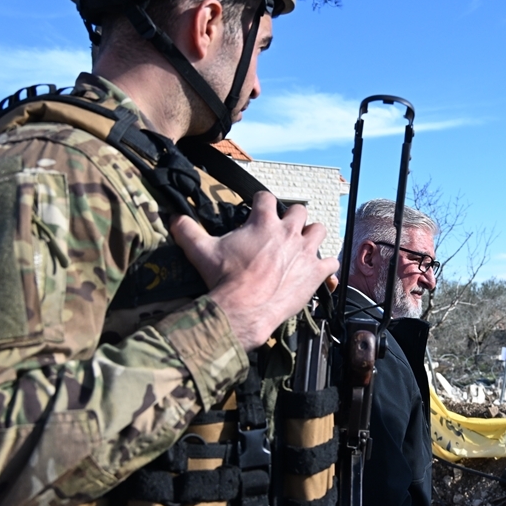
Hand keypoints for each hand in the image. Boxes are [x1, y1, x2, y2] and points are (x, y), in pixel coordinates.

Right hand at [170, 192, 339, 350]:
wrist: (243, 308)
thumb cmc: (225, 279)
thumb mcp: (201, 251)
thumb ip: (187, 231)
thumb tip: (173, 219)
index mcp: (263, 221)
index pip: (266, 197)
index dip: (261, 201)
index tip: (258, 207)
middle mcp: (288, 232)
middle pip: (299, 210)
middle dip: (292, 217)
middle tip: (283, 229)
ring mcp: (305, 251)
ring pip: (319, 230)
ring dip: (312, 235)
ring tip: (304, 244)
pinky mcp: (316, 273)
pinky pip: (332, 262)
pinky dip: (327, 265)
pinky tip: (319, 270)